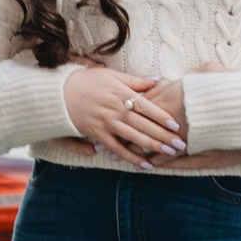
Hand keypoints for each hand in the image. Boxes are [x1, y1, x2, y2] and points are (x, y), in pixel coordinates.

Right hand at [60, 65, 186, 159]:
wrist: (59, 94)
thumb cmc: (87, 81)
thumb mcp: (111, 75)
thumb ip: (135, 80)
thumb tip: (157, 79)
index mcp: (121, 94)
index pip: (146, 106)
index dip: (162, 116)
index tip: (176, 124)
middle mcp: (115, 110)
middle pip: (144, 125)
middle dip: (163, 135)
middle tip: (180, 144)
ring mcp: (107, 124)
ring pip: (134, 138)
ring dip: (153, 147)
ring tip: (169, 153)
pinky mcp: (98, 135)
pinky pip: (118, 149)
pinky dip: (132, 158)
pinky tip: (146, 165)